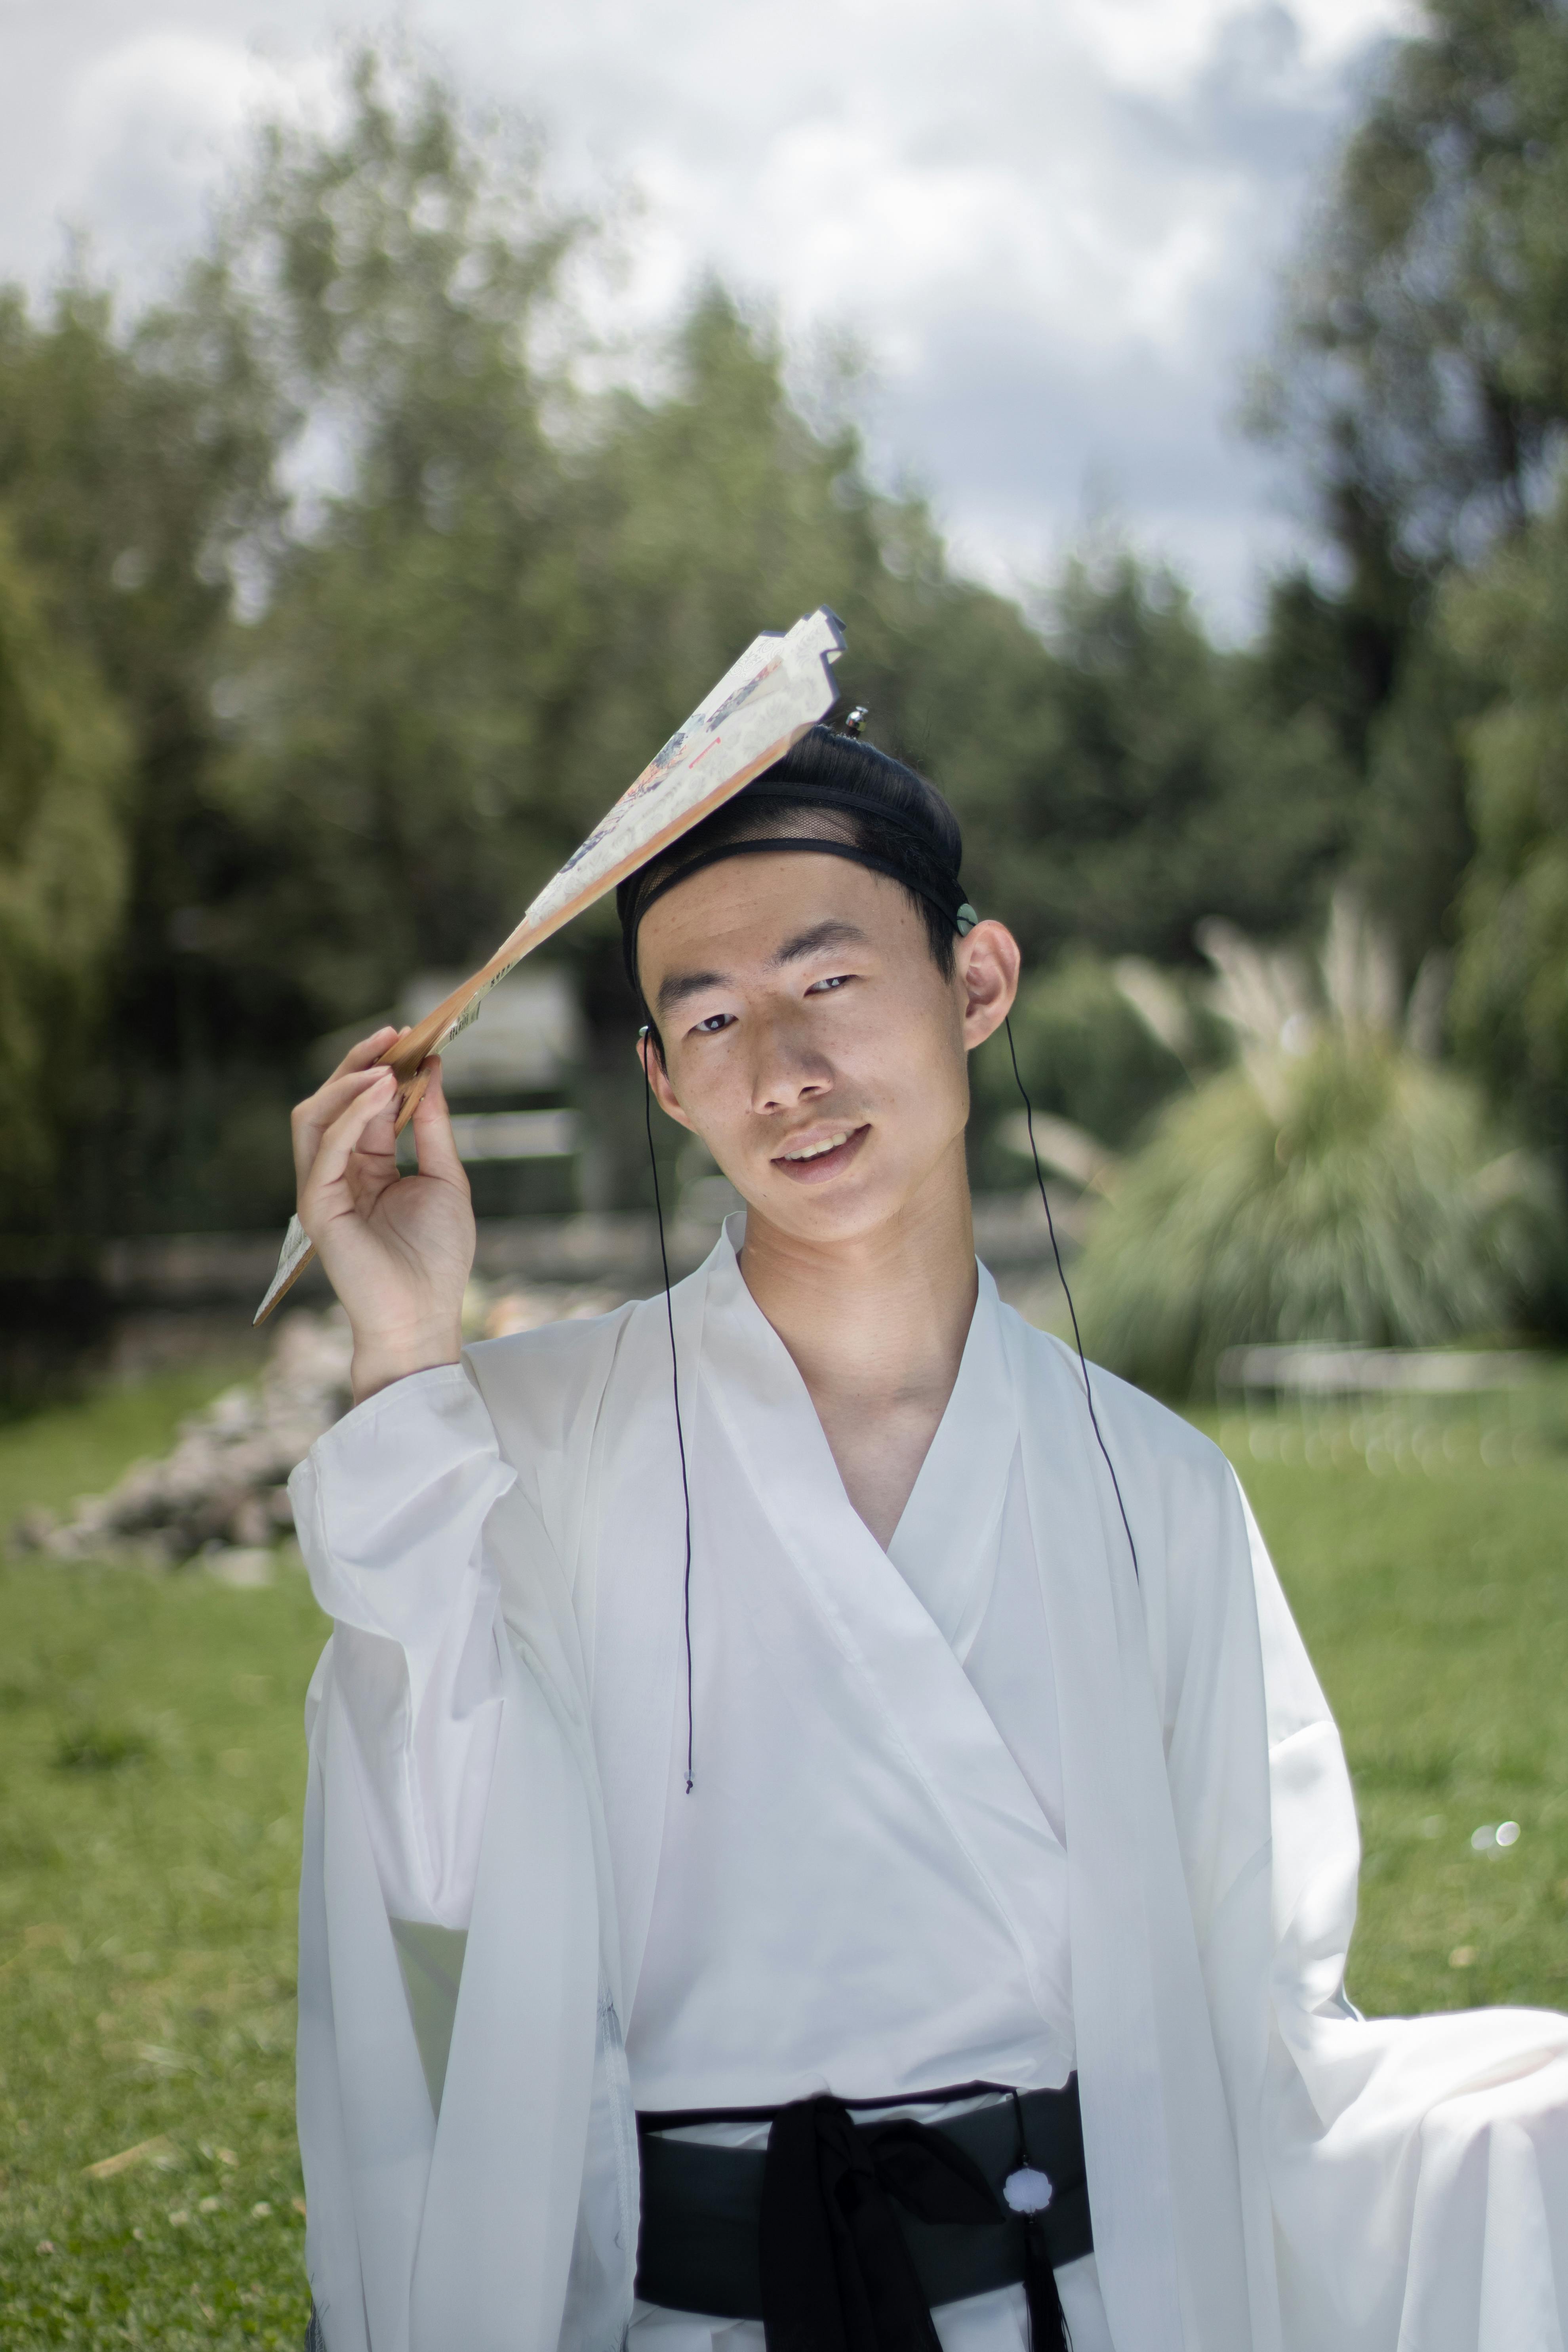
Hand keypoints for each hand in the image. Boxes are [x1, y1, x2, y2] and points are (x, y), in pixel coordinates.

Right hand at [291, 1027, 474, 1402]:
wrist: (425, 1314)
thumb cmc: (437, 1256)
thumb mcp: (447, 1178)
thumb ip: (432, 1126)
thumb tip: (432, 1070)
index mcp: (367, 1165)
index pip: (362, 1104)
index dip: (381, 1067)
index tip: (409, 1037)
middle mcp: (338, 1172)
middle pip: (331, 1101)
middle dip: (359, 1063)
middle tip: (393, 1035)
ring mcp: (322, 1188)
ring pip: (314, 1116)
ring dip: (349, 1083)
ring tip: (387, 1065)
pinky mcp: (317, 1207)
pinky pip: (324, 1149)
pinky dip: (349, 1118)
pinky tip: (380, 1095)